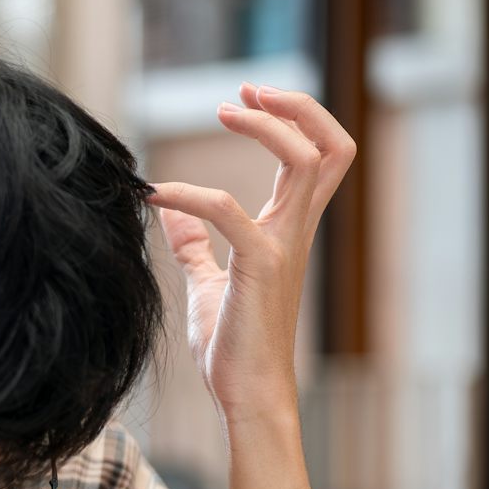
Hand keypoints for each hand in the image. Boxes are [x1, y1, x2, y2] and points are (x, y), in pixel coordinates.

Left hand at [149, 84, 354, 426]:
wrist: (246, 397)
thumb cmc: (232, 348)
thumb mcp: (207, 284)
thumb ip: (194, 245)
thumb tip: (170, 213)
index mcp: (289, 231)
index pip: (317, 157)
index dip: (291, 118)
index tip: (244, 99)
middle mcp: (296, 232)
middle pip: (331, 147)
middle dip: (295, 106)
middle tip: (247, 91)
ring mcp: (284, 248)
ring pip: (309, 162)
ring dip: (267, 126)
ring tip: (224, 110)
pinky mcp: (260, 268)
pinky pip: (230, 211)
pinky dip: (192, 194)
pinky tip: (158, 195)